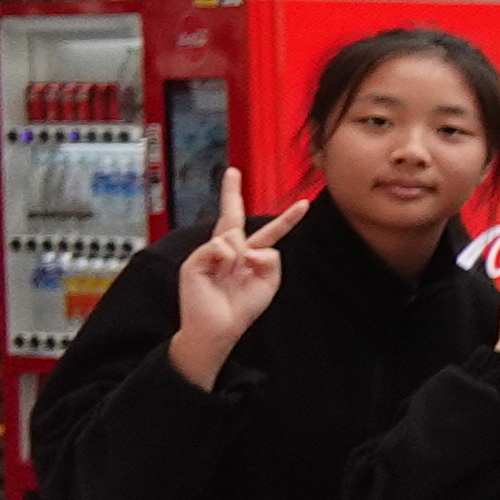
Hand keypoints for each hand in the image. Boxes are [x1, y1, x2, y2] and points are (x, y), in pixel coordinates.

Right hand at [167, 169, 308, 386]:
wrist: (218, 328)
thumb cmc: (242, 308)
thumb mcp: (269, 283)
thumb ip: (271, 260)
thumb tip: (251, 246)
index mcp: (248, 255)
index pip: (269, 233)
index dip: (288, 219)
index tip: (304, 204)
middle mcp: (228, 250)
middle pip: (232, 216)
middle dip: (231, 192)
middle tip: (232, 171)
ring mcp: (210, 253)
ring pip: (235, 236)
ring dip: (241, 257)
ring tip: (231, 277)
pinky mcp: (195, 260)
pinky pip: (221, 246)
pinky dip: (227, 258)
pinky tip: (220, 272)